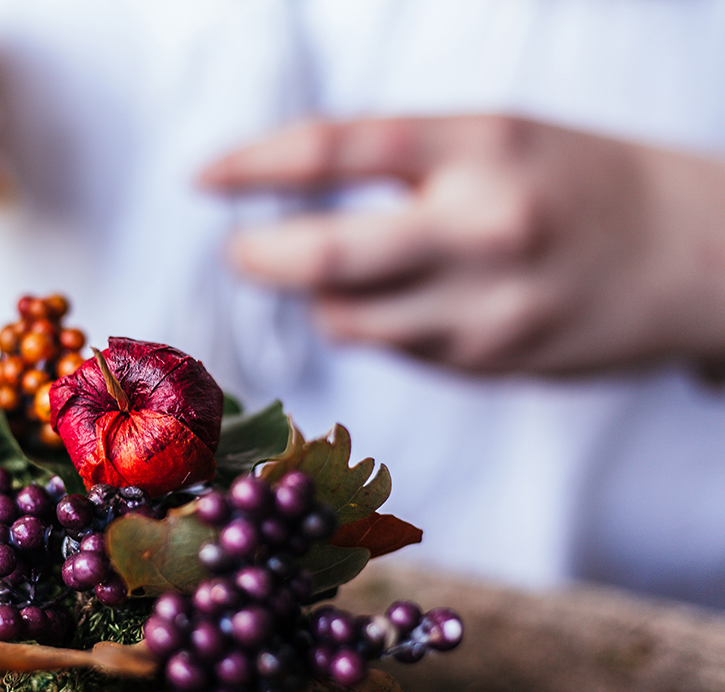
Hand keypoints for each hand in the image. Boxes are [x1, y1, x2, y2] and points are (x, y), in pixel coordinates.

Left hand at [200, 115, 724, 374]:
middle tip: (236, 251)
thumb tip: (287, 203)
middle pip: (325, 255)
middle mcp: (482, 226)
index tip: (204, 179)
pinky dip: (375, 327)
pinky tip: (406, 304)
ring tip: (326, 276)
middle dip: (259, 257)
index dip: (254, 164)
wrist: (691, 256)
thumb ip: (400, 165)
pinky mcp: (489, 364)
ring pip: (347, 319)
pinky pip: (394, 350)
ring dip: (315, 300)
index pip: (338, 148)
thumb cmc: (574, 183)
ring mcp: (487, 307)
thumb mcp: (497, 138)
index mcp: (482, 145)